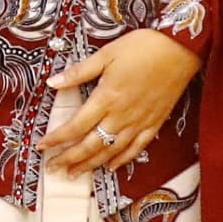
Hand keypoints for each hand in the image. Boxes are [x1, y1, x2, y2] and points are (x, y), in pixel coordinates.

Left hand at [47, 31, 197, 171]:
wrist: (181, 49)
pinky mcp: (155, 123)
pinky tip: (111, 167)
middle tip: (53, 167)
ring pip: (111, 151)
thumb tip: (52, 82)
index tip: (41, 146)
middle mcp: (121, 115)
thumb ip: (79, 72)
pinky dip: (122, 159)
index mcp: (106, 98)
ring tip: (75, 173)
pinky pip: (137, 148)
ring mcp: (139, 122)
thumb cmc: (143, 47)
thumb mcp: (106, 54)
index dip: (57, 139)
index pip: (75, 126)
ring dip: (91, 164)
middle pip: (91, 144)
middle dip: (69, 158)